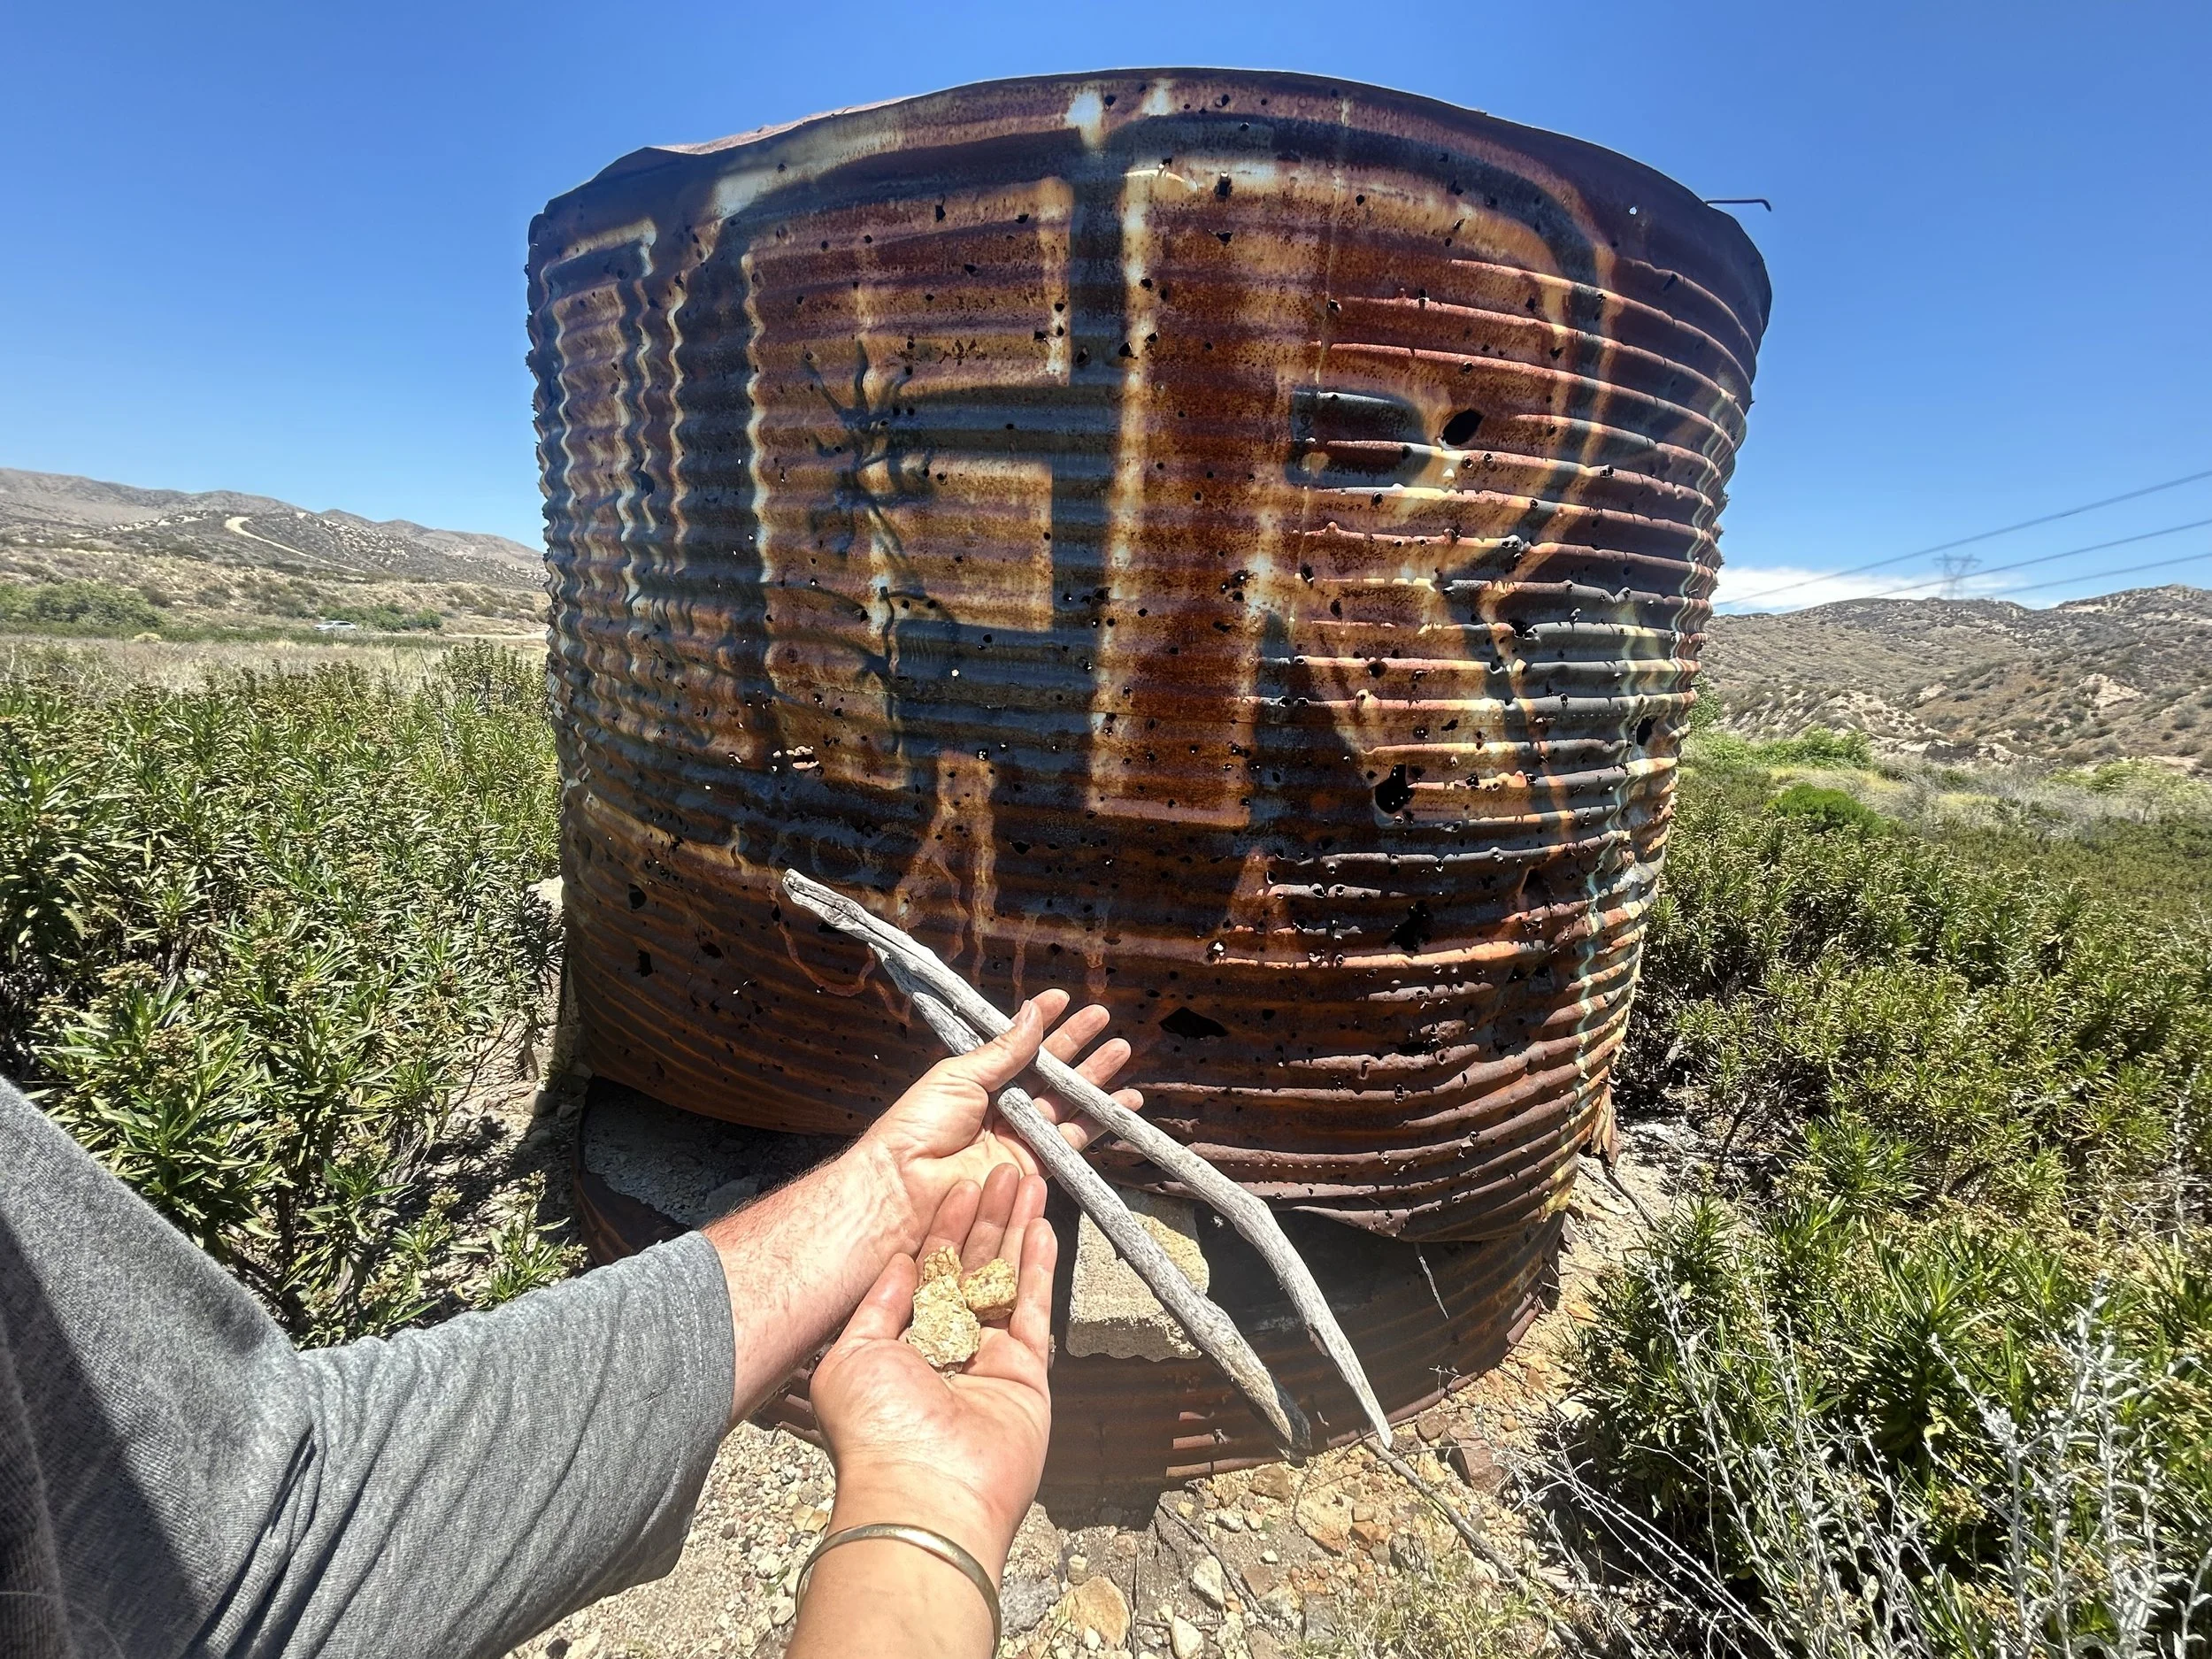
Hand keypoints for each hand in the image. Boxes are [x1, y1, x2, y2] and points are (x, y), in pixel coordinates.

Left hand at [794, 1169, 1058, 1656]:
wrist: (926, 1489)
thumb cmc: (877, 1432)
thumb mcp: (852, 1355)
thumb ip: (879, 1304)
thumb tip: (898, 1261)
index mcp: (901, 1342)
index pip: (926, 1269)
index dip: (942, 1226)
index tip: (958, 1184)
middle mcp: (946, 1346)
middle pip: (970, 1266)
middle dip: (985, 1217)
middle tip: (1002, 1168)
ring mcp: (988, 1358)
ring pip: (1006, 1278)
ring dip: (1017, 1229)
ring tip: (1029, 1179)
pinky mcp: (1026, 1372)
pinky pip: (1034, 1308)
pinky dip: (1040, 1266)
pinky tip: (1043, 1226)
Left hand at [858, 989, 1139, 1249]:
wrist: (907, 1185)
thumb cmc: (921, 1125)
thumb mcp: (959, 1076)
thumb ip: (1003, 1051)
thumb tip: (1032, 1014)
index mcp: (978, 1080)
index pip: (1017, 1045)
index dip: (1041, 1022)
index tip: (1063, 999)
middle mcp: (1002, 1106)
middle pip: (1047, 1071)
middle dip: (1077, 1044)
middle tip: (1103, 1017)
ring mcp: (1020, 1136)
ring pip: (1066, 1101)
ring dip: (1094, 1077)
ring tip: (1121, 1049)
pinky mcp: (1035, 1165)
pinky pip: (1074, 1140)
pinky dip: (1101, 1122)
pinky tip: (1126, 1101)